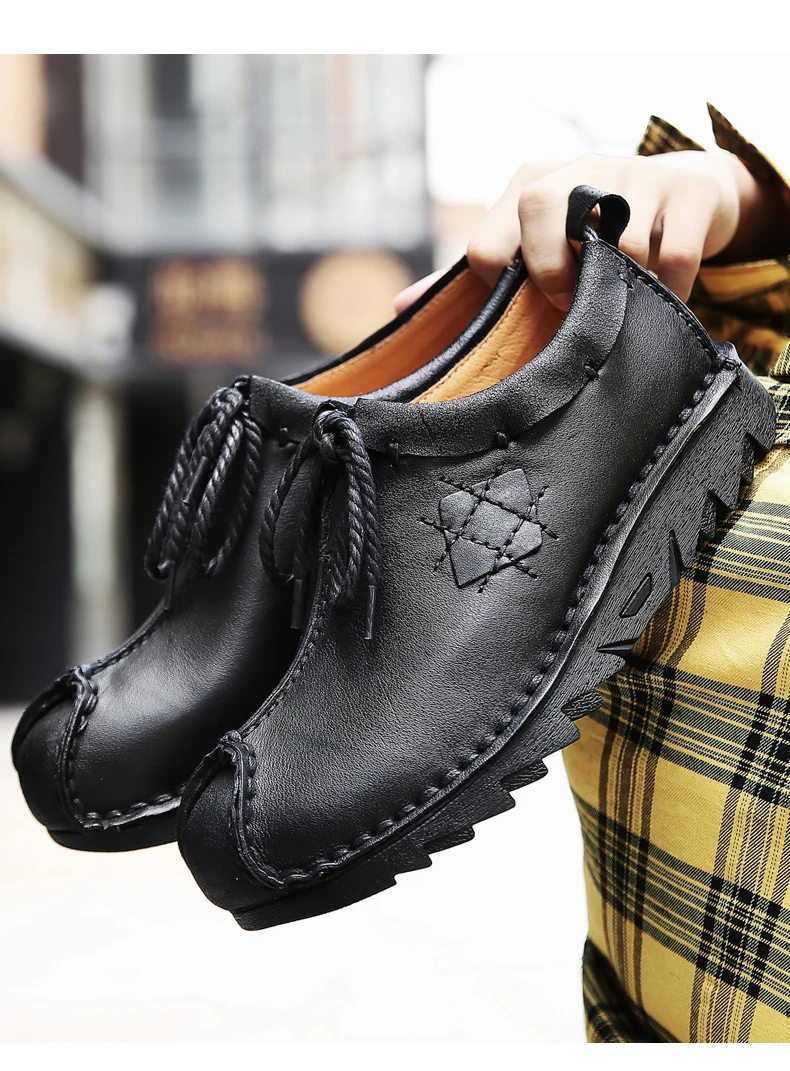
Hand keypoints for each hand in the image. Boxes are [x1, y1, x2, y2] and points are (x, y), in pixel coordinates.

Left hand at [395, 150, 789, 313]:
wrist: (688, 192)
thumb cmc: (594, 230)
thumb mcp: (534, 242)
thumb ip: (475, 277)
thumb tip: (401, 306)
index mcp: (532, 182)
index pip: (487, 240)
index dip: (498, 285)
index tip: (523, 308)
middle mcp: (580, 168)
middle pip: (540, 208)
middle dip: (548, 269)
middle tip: (566, 302)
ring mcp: (638, 174)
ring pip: (620, 244)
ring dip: (623, 289)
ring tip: (625, 302)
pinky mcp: (689, 192)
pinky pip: (677, 257)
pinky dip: (671, 290)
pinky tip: (664, 297)